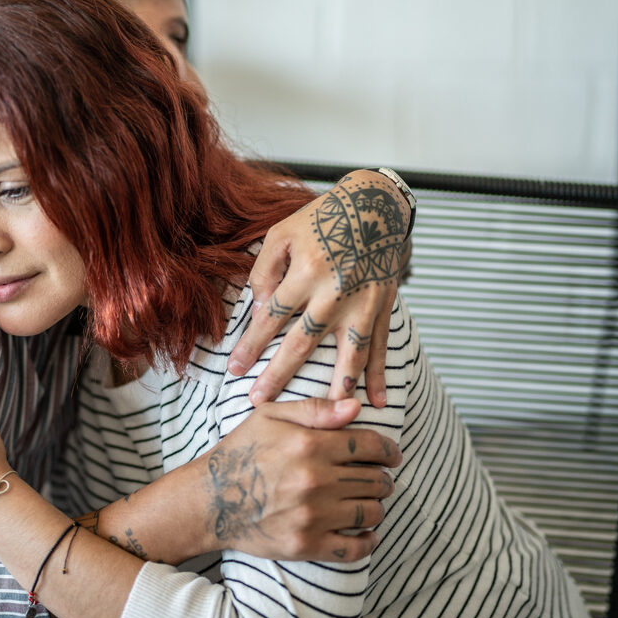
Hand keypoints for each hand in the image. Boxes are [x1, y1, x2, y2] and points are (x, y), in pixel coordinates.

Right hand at [200, 397, 400, 563]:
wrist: (209, 500)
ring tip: (371, 501)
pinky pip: (353, 549)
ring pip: (370, 512)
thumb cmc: (239, 452)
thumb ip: (315, 409)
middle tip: (378, 478)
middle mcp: (314, 481)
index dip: (388, 450)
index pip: (369, 446)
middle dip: (382, 478)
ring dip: (377, 506)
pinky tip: (368, 534)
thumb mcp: (270, 417)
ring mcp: (312, 516)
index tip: (393, 455)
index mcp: (309, 446)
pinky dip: (368, 542)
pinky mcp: (306, 545)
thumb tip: (355, 406)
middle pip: (374, 480)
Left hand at [229, 170, 410, 407]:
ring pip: (348, 353)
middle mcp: (335, 292)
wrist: (374, 204)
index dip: (251, 345)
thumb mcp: (283, 233)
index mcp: (306, 271)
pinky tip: (377, 402)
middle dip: (279, 374)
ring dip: (335, 386)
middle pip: (303, 343)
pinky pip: (381, 346)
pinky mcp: (383, 307)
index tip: (234, 368)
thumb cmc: (322, 217)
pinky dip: (380, 376)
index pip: (271, 317)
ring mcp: (363, 302)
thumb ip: (266, 270)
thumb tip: (259, 310)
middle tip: (259, 401)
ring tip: (325, 413)